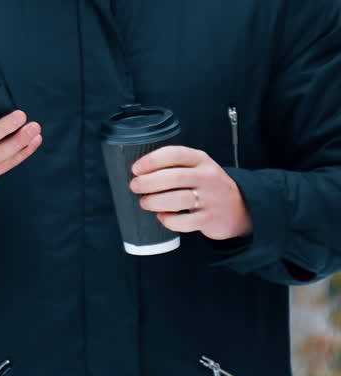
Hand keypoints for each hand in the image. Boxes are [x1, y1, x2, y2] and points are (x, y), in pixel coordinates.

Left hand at [128, 145, 251, 241]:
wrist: (241, 207)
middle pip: (174, 177)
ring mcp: (210, 198)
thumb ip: (175, 166)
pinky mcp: (210, 219)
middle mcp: (207, 176)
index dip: (151, 160)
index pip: (174, 154)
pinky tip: (162, 216)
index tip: (136, 168)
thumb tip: (140, 172)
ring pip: (178, 199)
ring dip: (155, 201)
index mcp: (201, 159)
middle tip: (135, 186)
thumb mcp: (198, 167)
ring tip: (145, 202)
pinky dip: (169, 220)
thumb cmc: (209, 185)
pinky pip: (185, 222)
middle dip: (148, 182)